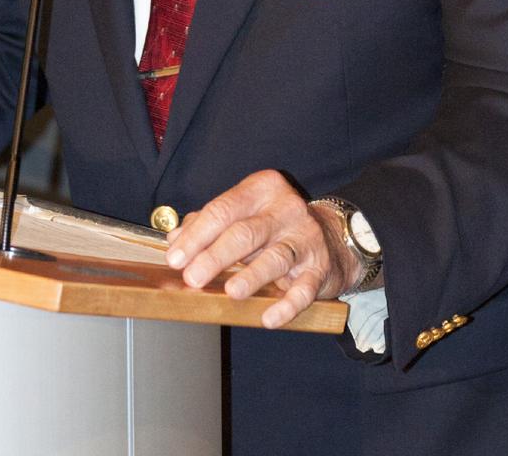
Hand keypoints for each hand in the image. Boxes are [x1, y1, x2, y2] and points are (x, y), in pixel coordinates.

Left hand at [164, 169, 358, 328]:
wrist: (332, 235)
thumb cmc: (274, 224)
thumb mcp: (244, 213)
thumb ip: (209, 222)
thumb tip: (175, 240)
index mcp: (262, 189)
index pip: (223, 209)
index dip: (197, 235)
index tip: (176, 258)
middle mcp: (285, 209)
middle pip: (245, 232)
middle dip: (216, 256)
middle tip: (193, 277)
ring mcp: (305, 237)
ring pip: (275, 257)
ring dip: (252, 276)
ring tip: (231, 291)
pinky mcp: (320, 267)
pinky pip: (304, 288)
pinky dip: (287, 305)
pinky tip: (269, 318)